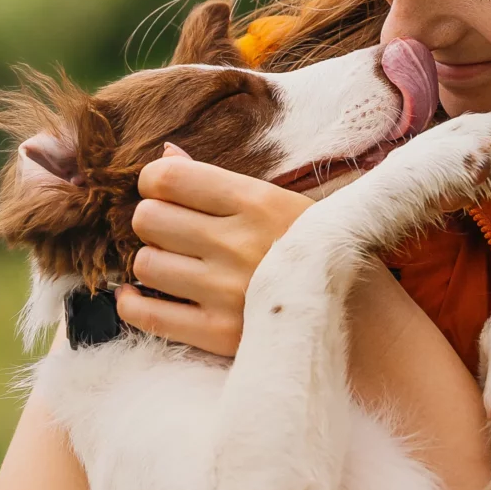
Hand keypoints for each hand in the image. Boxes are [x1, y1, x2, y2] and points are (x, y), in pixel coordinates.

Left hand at [116, 143, 313, 355]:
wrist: (358, 315)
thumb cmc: (312, 248)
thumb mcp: (277, 202)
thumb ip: (217, 180)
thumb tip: (166, 155)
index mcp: (257, 202)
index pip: (168, 178)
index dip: (154, 182)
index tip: (165, 192)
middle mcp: (239, 244)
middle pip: (148, 219)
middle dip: (154, 221)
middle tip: (173, 230)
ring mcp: (228, 292)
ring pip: (145, 265)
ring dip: (154, 262)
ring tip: (178, 264)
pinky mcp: (220, 334)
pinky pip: (147, 315)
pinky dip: (132, 304)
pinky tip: (139, 296)